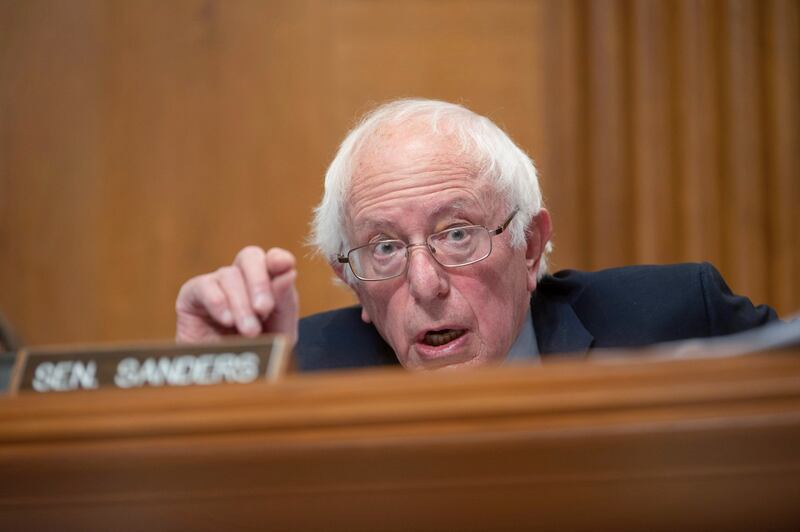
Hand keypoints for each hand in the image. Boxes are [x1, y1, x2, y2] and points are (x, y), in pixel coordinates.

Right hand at [175, 246, 298, 346]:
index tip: (285, 266)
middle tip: (264, 310)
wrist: (226, 381)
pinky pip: (203, 286)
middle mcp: (241, 278)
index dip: (279, 259)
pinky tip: (226, 320)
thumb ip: (286, 302)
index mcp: (267, 282)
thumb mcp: (280, 331)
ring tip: (249, 331)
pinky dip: (217, 301)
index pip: (273, 259)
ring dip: (241, 304)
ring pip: (229, 275)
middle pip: (249, 256)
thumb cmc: (256, 352)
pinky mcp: (192, 295)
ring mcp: (216, 284)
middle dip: (259, 282)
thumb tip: (289, 272)